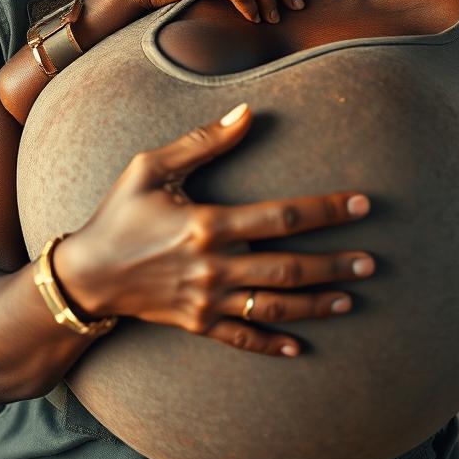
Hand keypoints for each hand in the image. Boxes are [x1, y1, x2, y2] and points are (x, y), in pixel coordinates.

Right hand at [56, 104, 374, 356]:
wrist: (86, 275)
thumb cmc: (118, 214)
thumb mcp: (151, 167)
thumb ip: (203, 141)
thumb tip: (246, 112)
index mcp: (207, 224)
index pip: (281, 217)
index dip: (325, 210)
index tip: (361, 205)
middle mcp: (213, 266)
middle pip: (288, 268)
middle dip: (334, 264)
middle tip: (372, 261)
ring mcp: (207, 300)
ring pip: (274, 306)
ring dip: (316, 304)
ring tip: (351, 298)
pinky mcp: (197, 324)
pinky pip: (242, 338)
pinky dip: (272, 343)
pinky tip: (300, 346)